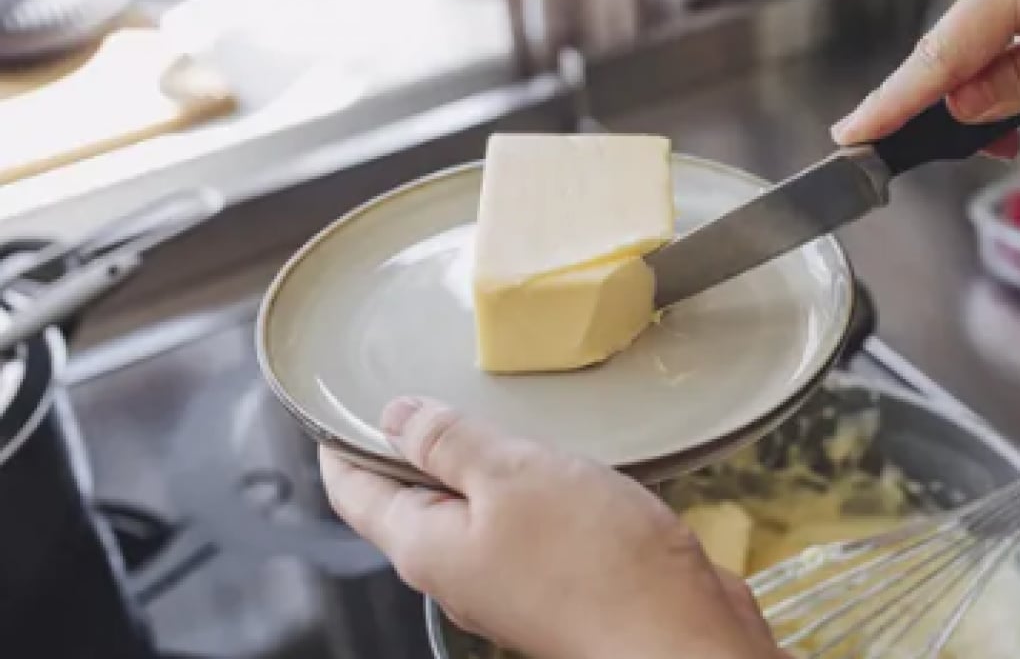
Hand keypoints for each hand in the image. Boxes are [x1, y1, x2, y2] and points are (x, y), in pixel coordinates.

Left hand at [319, 397, 782, 658]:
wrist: (677, 636)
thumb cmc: (594, 563)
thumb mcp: (511, 475)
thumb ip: (449, 442)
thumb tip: (396, 417)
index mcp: (427, 547)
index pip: (356, 493)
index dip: (342, 443)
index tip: (340, 401)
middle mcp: (460, 569)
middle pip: (411, 502)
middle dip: (412, 447)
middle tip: (422, 388)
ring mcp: (509, 578)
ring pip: (473, 510)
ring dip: (478, 463)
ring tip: (491, 411)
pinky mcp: (558, 579)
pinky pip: (525, 523)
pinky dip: (526, 486)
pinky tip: (554, 458)